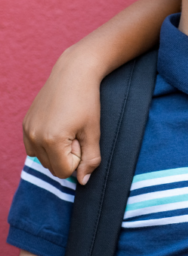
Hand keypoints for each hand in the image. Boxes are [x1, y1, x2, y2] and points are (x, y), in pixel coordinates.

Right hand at [22, 46, 102, 183]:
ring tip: (68, 128)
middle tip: (76, 133)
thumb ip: (90, 159)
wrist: (73, 74)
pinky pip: (34, 147)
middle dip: (67, 156)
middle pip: (52, 167)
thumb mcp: (94, 132)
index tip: (82, 139)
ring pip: (42, 158)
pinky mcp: (25, 124)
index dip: (77, 160)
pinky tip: (58, 126)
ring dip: (56, 151)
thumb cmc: (87, 101)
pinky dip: (46, 144)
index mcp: (51, 140)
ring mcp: (27, 130)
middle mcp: (34, 137)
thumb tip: (84, 181)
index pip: (64, 172)